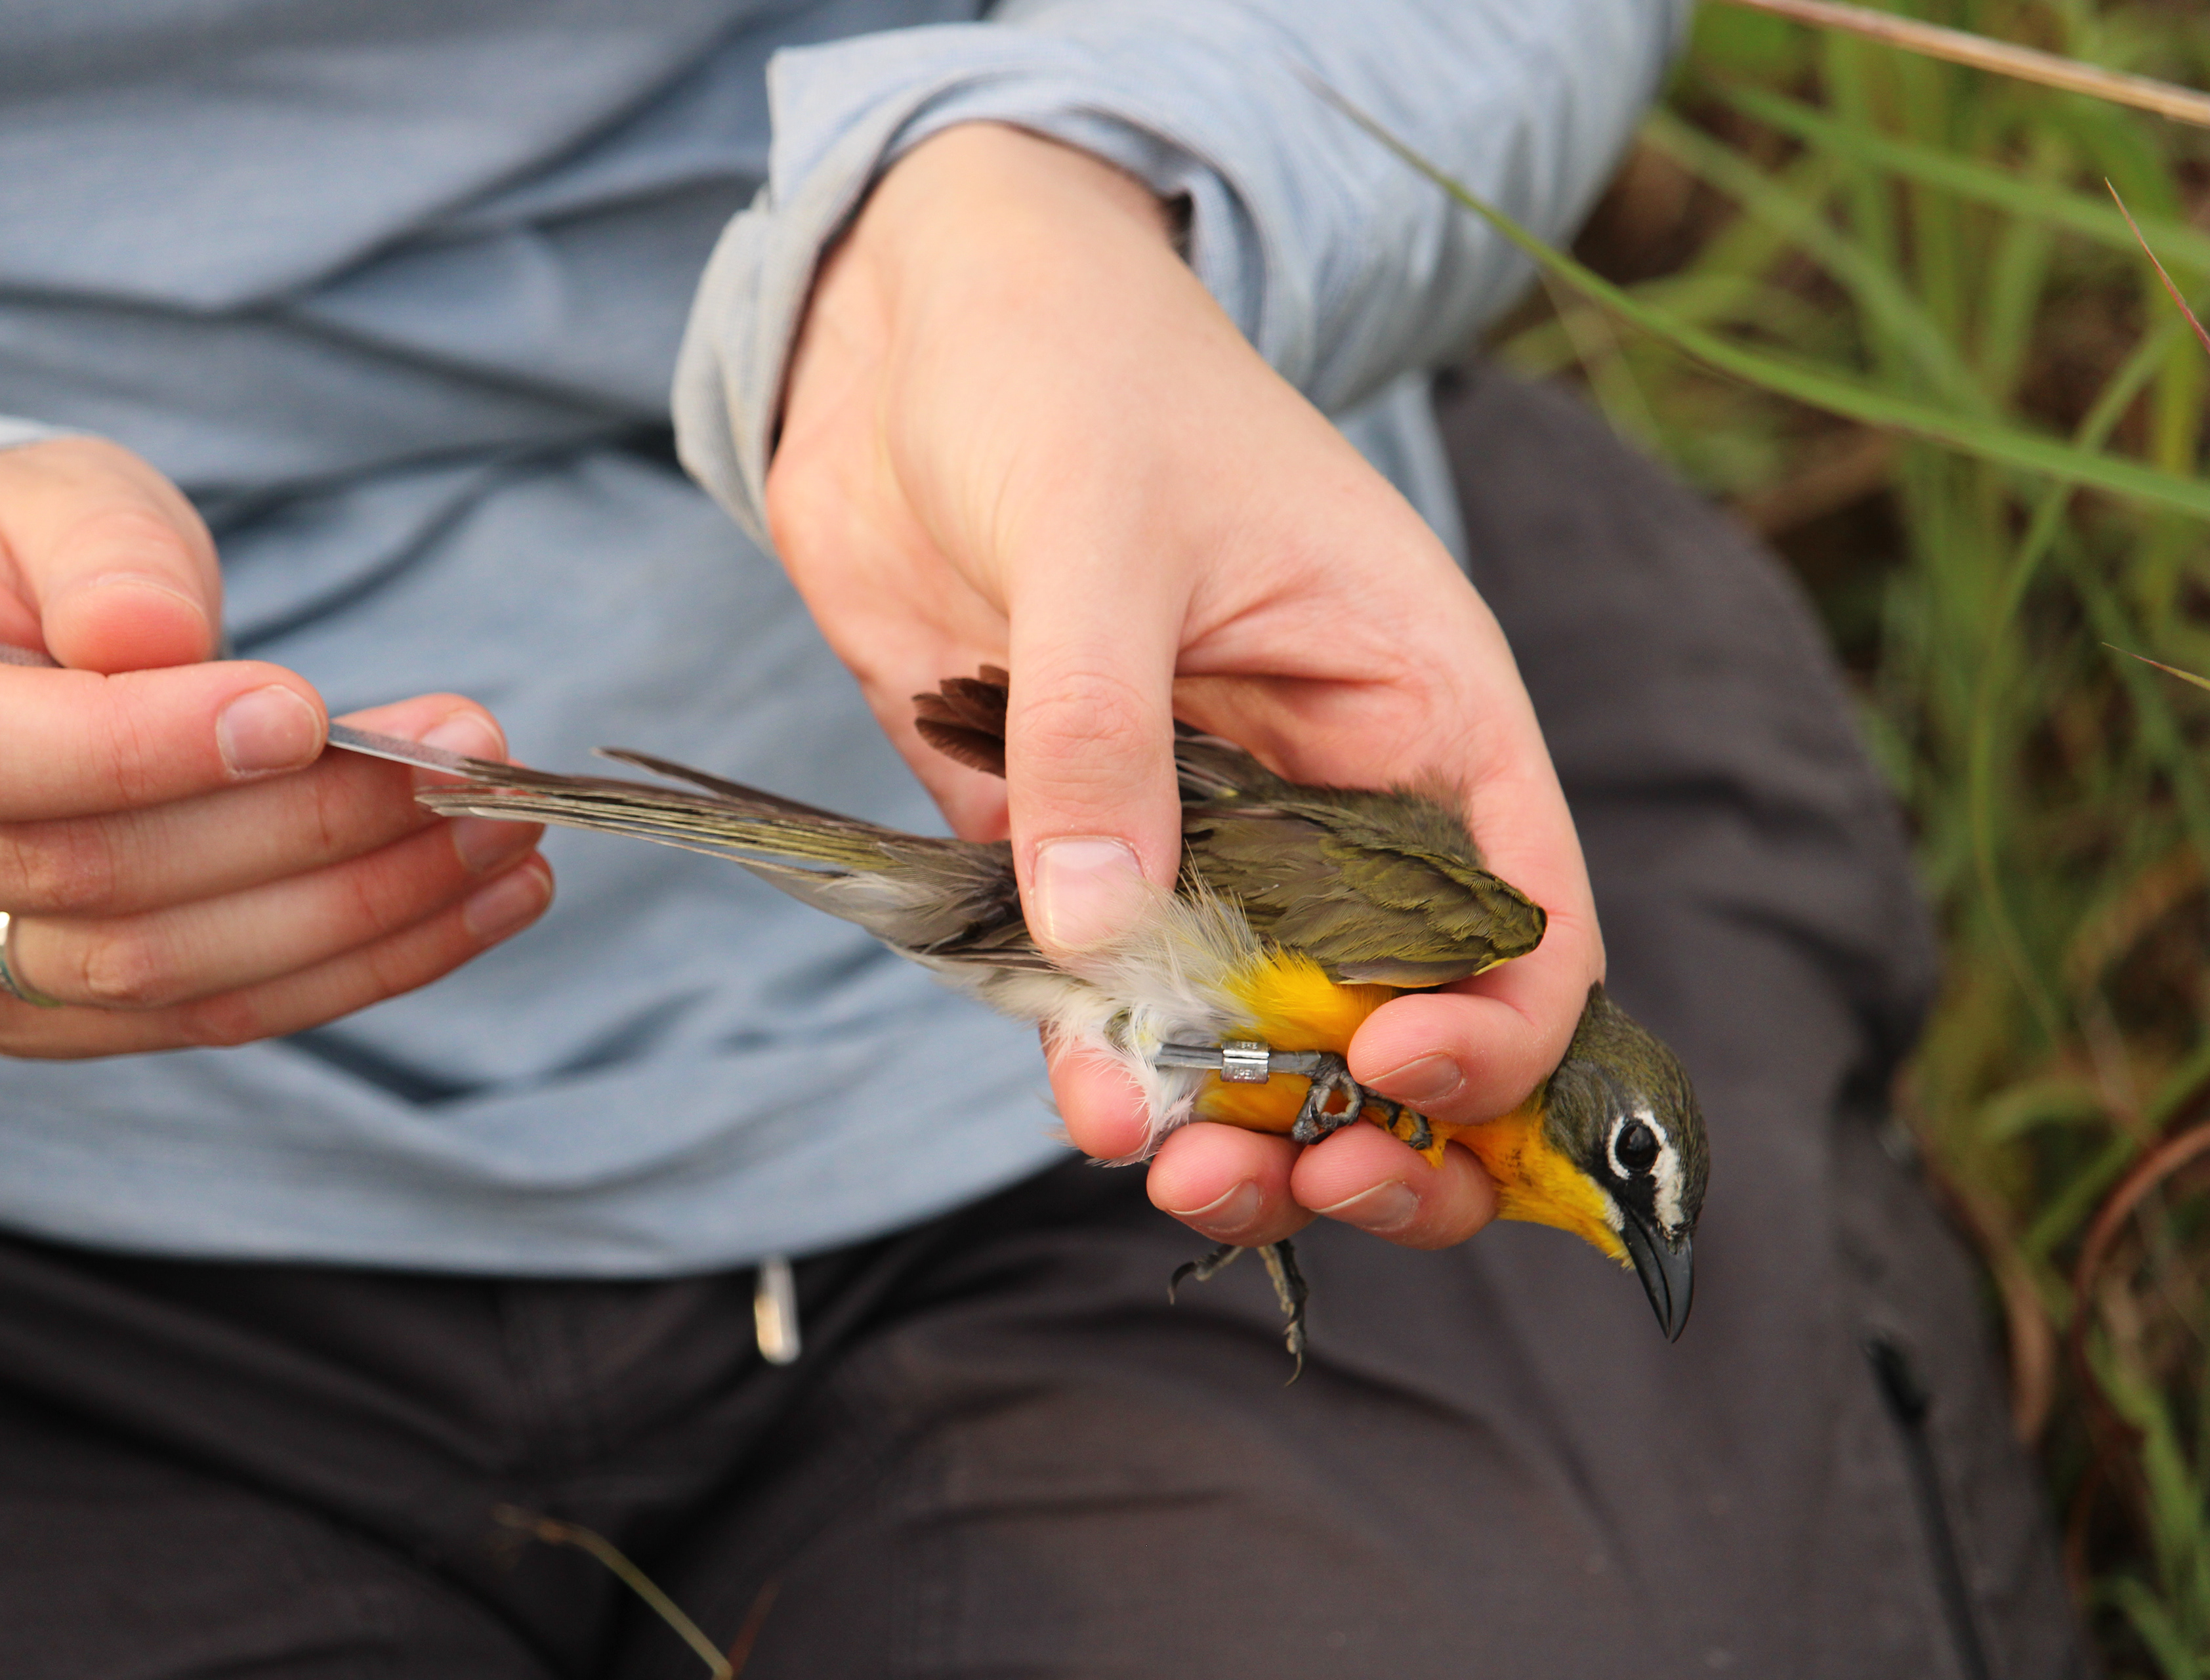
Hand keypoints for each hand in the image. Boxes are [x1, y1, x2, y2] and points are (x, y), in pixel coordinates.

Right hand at [0, 436, 552, 1056]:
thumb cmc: (8, 555)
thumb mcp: (44, 496)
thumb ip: (101, 556)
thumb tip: (157, 646)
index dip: (140, 749)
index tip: (306, 711)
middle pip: (98, 883)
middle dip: (310, 827)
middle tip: (477, 764)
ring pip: (172, 974)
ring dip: (367, 912)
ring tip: (510, 839)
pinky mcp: (44, 1017)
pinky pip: (216, 1015)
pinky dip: (364, 967)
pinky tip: (483, 904)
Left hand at [767, 124, 1600, 1251]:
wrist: (919, 332)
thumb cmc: (1069, 372)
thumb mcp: (1101, 530)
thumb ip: (1100, 729)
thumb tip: (1097, 930)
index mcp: (1415, 708)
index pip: (1521, 916)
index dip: (1496, 1030)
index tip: (1396, 1073)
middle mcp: (1327, 798)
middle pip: (1409, 1021)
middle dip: (1377, 1132)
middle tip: (1296, 1175)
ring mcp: (1197, 840)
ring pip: (1261, 1040)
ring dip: (1243, 1133)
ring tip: (1183, 1171)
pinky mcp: (1067, 852)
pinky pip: (1108, 997)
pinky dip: (1107, 1066)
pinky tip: (1091, 1103)